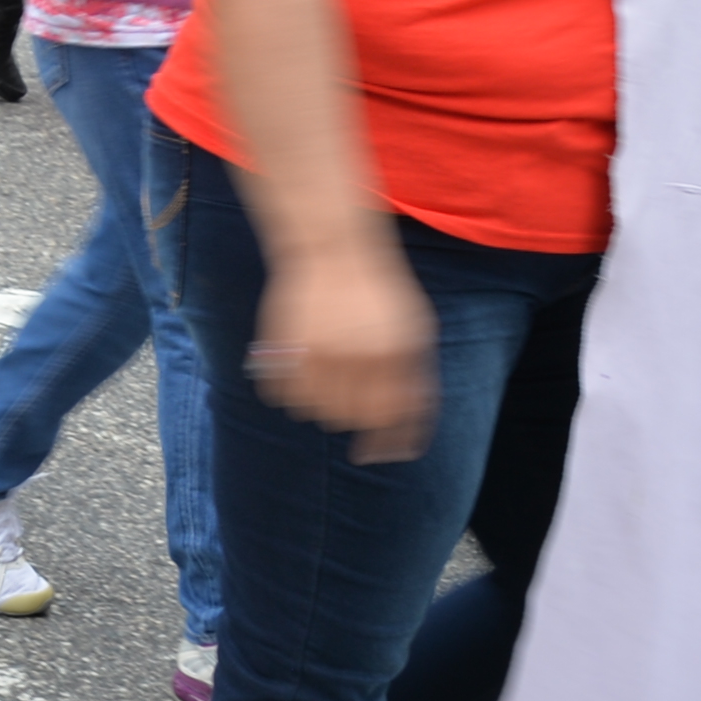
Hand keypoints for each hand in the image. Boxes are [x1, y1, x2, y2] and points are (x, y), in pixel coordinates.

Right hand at [253, 238, 436, 461]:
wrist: (332, 246)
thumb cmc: (378, 292)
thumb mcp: (414, 327)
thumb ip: (416, 377)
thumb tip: (408, 429)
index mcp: (394, 353)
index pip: (393, 418)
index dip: (387, 443)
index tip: (376, 454)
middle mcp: (357, 355)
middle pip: (353, 419)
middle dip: (353, 419)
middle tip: (349, 401)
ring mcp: (318, 350)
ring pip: (316, 412)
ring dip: (321, 407)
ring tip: (326, 381)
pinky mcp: (285, 345)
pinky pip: (284, 396)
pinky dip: (291, 395)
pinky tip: (301, 373)